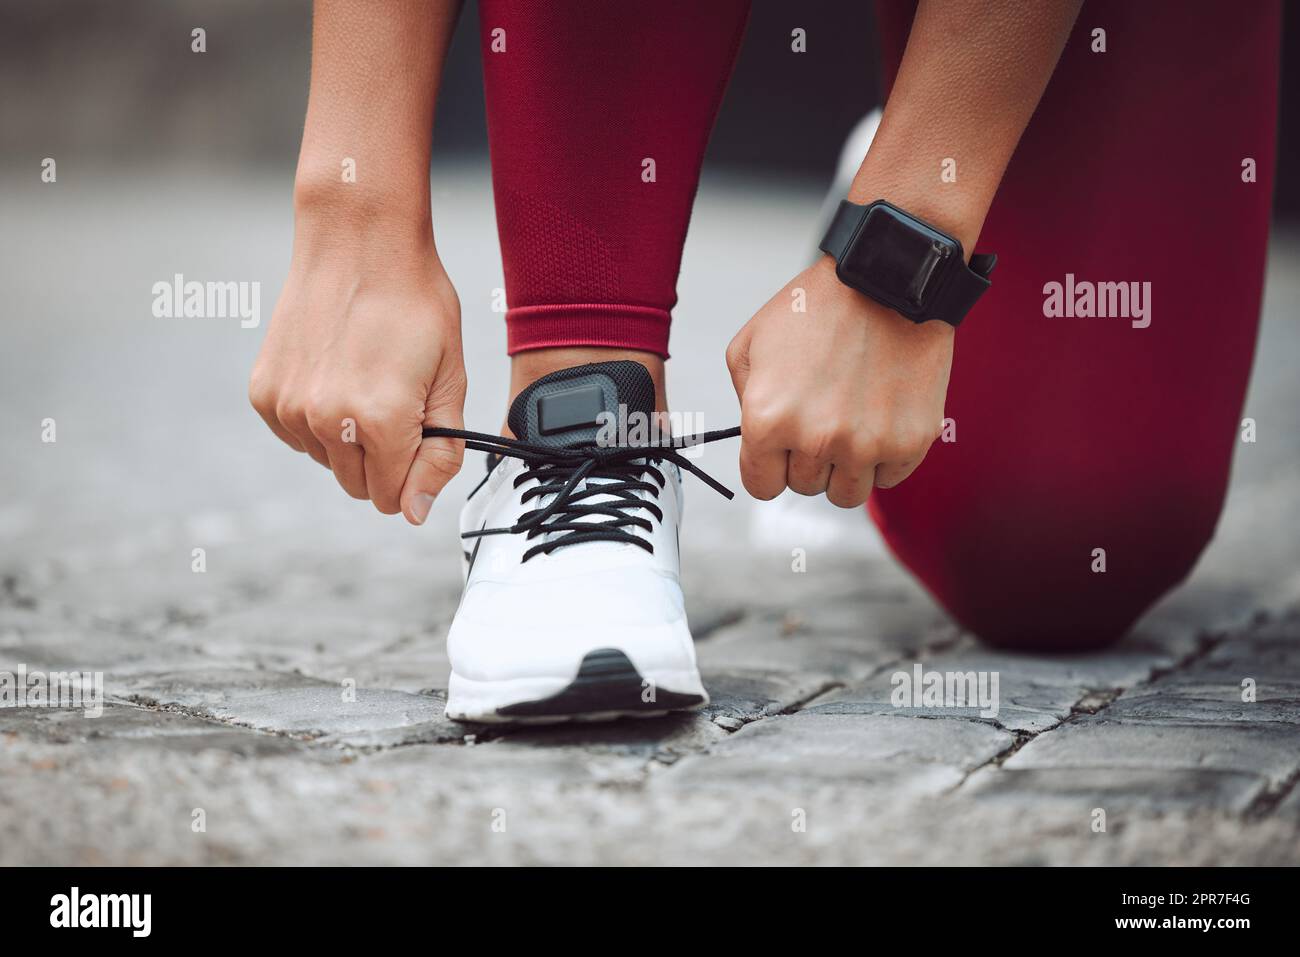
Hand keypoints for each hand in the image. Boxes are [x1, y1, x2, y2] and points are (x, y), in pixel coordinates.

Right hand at [249, 208, 465, 524]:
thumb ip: (441, 452)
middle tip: (398, 403)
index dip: (415, 476)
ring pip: (328, 462)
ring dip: (350, 439)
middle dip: (385, 460)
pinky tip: (336, 375)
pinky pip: (298, 436)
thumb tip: (415, 512)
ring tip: (366, 379)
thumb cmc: (415, 303)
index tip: (421, 440)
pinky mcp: (264, 394)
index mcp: (380, 421)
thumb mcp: (452, 378)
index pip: (396, 498)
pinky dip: (318, 420)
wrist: (358, 243)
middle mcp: (326, 421)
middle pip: (361, 487)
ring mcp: (289, 408)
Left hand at [726, 256, 951, 507]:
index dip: (769, 468)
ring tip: (851, 421)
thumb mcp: (751, 343)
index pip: (762, 486)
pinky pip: (888, 478)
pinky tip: (880, 417)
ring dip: (845, 466)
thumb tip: (757, 442)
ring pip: (847, 493)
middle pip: (806, 487)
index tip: (781, 453)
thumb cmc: (818, 307)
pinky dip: (884, 457)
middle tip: (822, 416)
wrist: (886, 280)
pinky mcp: (909, 442)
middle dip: (808, 459)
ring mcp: (866, 446)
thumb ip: (745, 400)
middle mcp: (816, 440)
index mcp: (768, 421)